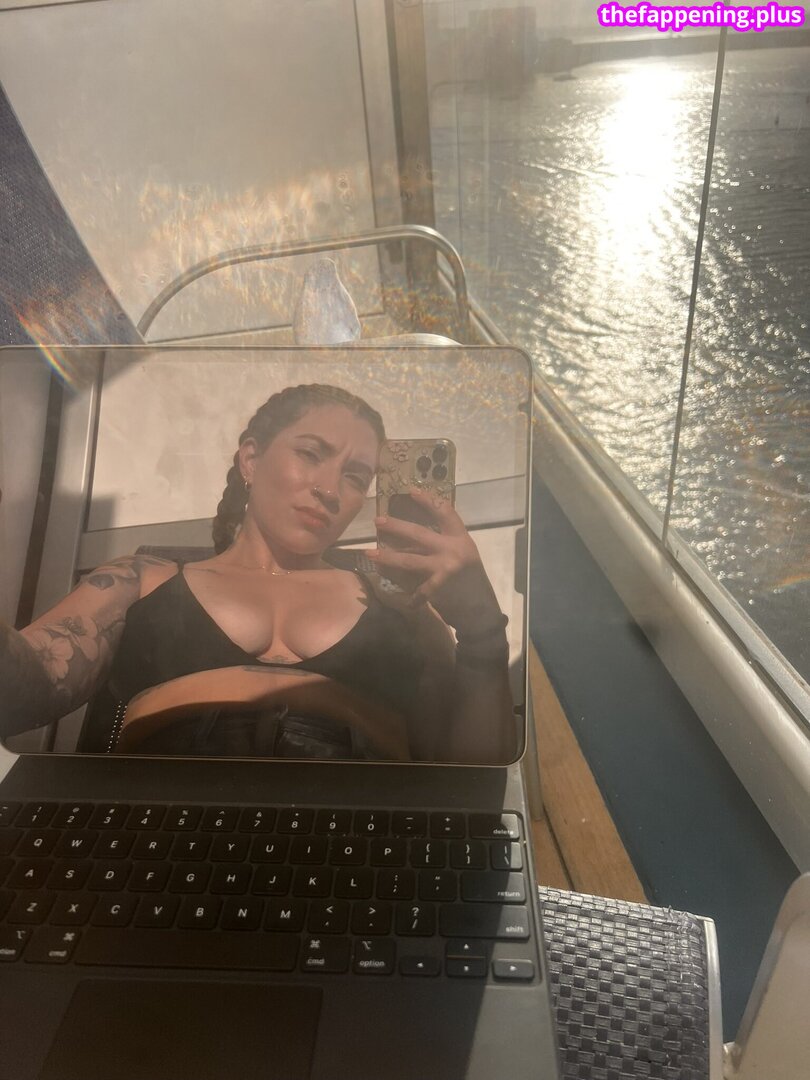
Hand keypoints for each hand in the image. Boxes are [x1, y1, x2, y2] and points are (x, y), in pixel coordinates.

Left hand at [368, 488, 503, 632]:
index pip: (444, 512)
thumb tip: (406, 538)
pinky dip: (404, 593)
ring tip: (370, 554)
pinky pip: (414, 588)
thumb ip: (441, 543)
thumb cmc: (470, 577)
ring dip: (388, 557)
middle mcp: (452, 550)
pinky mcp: (438, 588)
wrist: (482, 607)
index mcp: (459, 537)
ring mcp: (444, 569)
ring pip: (410, 561)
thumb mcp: (463, 553)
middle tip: (378, 521)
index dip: (428, 500)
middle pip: (419, 534)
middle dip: (396, 527)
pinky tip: (397, 597)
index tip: (411, 491)